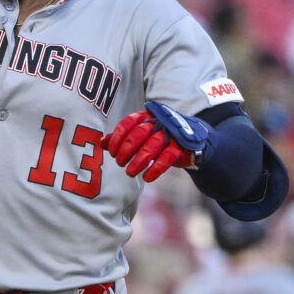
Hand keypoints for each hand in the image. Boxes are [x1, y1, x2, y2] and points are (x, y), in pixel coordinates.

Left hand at [101, 100, 215, 181]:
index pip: (128, 123)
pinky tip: (147, 177)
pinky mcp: (181, 147)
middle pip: (139, 134)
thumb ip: (122, 137)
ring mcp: (171, 134)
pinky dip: (155, 169)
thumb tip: (102, 143)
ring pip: (152, 146)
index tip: (113, 153)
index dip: (118, 139)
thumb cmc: (158, 137)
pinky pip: (166, 158)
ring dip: (138, 162)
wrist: (190, 142)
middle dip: (126, 150)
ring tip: (130, 173)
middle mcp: (159, 122)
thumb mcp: (140, 135)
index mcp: (146, 116)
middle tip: (120, 163)